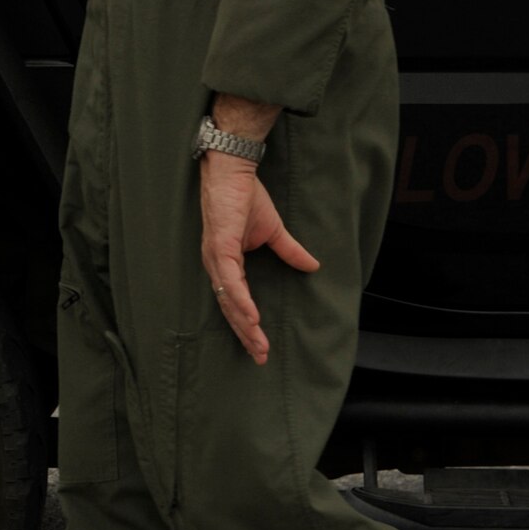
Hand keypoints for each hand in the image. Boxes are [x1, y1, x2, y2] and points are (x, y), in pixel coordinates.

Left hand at [199, 151, 318, 364]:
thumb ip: (288, 251)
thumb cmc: (245, 197)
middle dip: (245, 334)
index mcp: (225, 263)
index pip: (234, 302)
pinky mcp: (219, 245)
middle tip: (261, 358)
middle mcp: (216, 264)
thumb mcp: (272, 231)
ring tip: (259, 345)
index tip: (260, 347)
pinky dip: (239, 299)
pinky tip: (250, 316)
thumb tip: (313, 266)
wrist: (233, 171)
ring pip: (228, 298)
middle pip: (229, 307)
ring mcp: (215, 256)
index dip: (247, 324)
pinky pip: (229, 279)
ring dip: (244, 323)